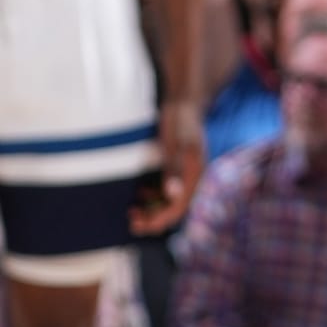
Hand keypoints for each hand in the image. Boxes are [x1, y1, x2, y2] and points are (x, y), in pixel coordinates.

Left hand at [131, 99, 204, 235]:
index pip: (178, 207)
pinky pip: (167, 190)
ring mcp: (184, 174)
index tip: (139, 224)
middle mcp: (191, 178)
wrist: (184, 102)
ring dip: (153, 208)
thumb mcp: (175, 145)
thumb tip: (173, 194)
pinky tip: (140, 193)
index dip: (159, 219)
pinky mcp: (177, 167)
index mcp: (194, 175)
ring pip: (169, 201)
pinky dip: (154, 196)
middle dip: (154, 218)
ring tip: (132, 211)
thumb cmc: (179, 121)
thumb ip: (174, 169)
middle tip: (132, 221)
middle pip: (174, 208)